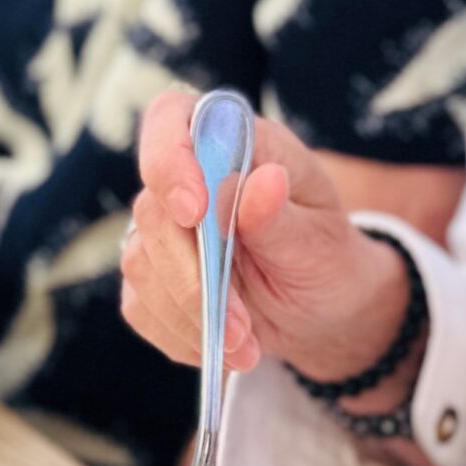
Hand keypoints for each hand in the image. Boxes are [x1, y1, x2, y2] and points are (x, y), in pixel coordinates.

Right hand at [120, 92, 411, 384]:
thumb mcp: (319, 239)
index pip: (171, 119)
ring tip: (247, 345)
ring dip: (193, 314)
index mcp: (231, 142)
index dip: (169, 159)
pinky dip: (182, 334)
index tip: (193, 210)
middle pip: (153, 209)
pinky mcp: (149, 276)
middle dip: (194, 278)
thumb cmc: (325, 256)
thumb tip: (259, 183)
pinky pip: (141, 306)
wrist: (320, 308)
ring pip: (141, 264)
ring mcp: (162, 228)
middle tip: (243, 325)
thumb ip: (281, 215)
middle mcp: (187, 178)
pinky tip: (223, 346)